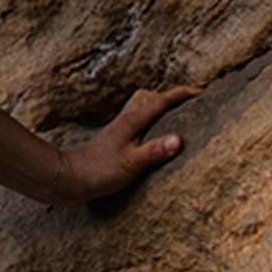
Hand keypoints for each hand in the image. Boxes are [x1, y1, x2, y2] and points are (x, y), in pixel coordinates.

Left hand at [55, 85, 192, 205]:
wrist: (69, 178)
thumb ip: (154, 151)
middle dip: (171, 97)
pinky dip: (150, 123)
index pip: (161, 101)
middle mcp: (125, 120)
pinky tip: (154, 138)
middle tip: (191, 102)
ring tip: (177, 118)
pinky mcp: (115, 140)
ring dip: (159, 108)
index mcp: (132, 121)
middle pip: (150, 98)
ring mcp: (119, 129)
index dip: (182, 95)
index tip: (202, 92)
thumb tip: (179, 140)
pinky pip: (138, 123)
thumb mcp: (130, 164)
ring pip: (142, 109)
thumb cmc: (98, 172)